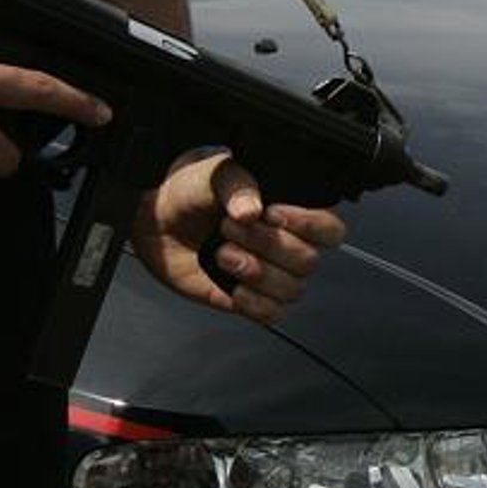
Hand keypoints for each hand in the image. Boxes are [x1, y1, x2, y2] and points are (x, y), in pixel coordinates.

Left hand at [131, 150, 344, 325]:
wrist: (156, 221)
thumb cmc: (189, 191)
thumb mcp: (213, 173)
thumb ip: (237, 184)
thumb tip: (253, 210)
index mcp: (289, 208)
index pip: (329, 227)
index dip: (309, 225)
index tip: (272, 214)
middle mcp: (286, 243)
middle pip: (308, 260)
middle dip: (267, 245)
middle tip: (229, 227)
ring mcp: (270, 273)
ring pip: (293, 289)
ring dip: (256, 272)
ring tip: (222, 252)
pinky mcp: (251, 298)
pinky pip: (273, 314)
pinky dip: (254, 303)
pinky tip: (232, 286)